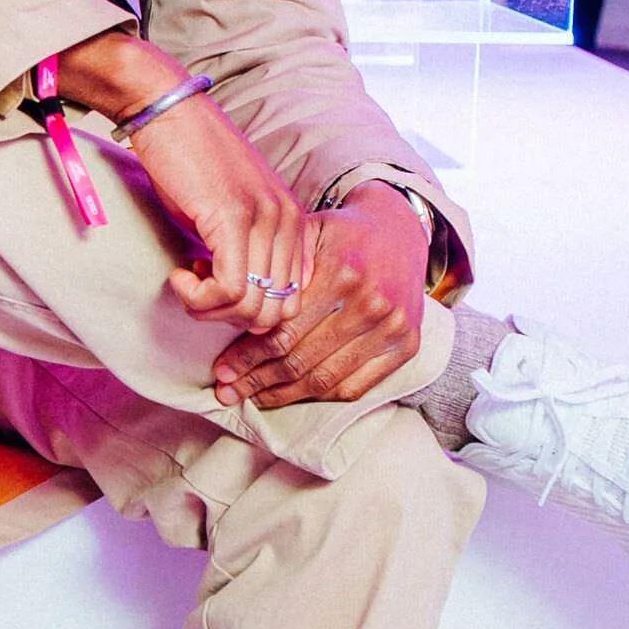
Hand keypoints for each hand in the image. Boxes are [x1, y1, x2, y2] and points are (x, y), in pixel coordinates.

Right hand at [52, 29, 311, 335]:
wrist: (168, 112)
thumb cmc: (191, 162)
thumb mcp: (231, 212)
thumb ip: (249, 251)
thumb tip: (242, 301)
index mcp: (294, 223)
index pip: (292, 303)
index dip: (247, 312)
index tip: (214, 290)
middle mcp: (288, 222)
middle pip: (275, 314)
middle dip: (230, 319)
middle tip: (197, 292)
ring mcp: (264, 219)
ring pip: (251, 307)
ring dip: (210, 310)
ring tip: (186, 282)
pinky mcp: (233, 218)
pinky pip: (229, 289)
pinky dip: (198, 298)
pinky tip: (178, 275)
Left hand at [211, 187, 428, 408]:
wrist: (401, 230)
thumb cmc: (342, 234)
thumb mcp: (307, 232)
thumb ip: (277, 267)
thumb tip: (235, 306)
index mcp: (342, 273)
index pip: (284, 331)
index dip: (247, 356)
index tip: (221, 370)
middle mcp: (371, 304)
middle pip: (301, 360)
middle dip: (257, 380)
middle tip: (227, 391)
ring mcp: (392, 328)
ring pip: (325, 379)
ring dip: (283, 395)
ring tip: (253, 398)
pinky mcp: (407, 345)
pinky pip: (355, 387)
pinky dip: (319, 396)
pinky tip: (291, 395)